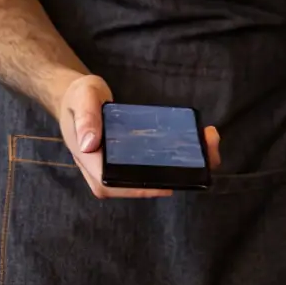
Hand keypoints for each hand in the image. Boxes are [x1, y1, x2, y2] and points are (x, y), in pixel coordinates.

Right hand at [56, 74, 220, 199]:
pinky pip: (151, 165)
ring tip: (207, 145)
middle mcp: (105, 171)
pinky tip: (197, 141)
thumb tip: (90, 145)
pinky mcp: (129, 158)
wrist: (77, 97)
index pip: (115, 184)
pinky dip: (175, 156)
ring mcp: (118, 166)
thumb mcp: (82, 99)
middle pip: (136, 185)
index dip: (142, 187)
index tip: (169, 184)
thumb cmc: (78, 98)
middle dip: (172, 176)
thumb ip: (86, 118)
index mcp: (91, 162)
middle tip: (204, 157)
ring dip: (181, 166)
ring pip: (148, 177)